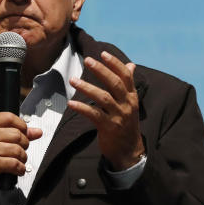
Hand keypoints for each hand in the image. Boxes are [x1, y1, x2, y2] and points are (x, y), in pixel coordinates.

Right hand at [0, 113, 42, 188]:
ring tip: (17, 160)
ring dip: (22, 157)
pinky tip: (16, 169)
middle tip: (19, 150)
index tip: (23, 133)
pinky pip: (15, 164)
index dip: (21, 126)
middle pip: (17, 134)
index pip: (10, 118)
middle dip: (24, 144)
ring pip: (18, 150)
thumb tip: (37, 132)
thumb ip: (17, 131)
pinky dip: (20, 168)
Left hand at [68, 51, 143, 169]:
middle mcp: (127, 104)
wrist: (129, 150)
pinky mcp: (109, 127)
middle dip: (101, 70)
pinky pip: (94, 115)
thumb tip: (131, 65)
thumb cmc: (126, 124)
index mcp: (132, 97)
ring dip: (87, 87)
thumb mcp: (131, 103)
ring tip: (73, 80)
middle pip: (115, 83)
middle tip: (87, 60)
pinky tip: (71, 103)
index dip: (115, 64)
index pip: (126, 76)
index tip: (103, 53)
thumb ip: (128, 84)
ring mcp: (119, 116)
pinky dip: (82, 108)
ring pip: (103, 97)